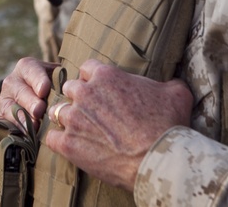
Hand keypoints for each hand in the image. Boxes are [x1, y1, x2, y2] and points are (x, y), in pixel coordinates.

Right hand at [0, 57, 59, 128]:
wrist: (40, 99)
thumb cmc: (54, 86)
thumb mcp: (58, 76)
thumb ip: (64, 79)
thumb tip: (81, 80)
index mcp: (27, 67)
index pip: (31, 70)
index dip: (38, 80)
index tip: (44, 90)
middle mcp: (12, 82)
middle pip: (20, 92)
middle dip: (30, 102)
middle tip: (39, 111)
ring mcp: (4, 99)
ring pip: (9, 109)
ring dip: (19, 119)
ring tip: (30, 128)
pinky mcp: (0, 117)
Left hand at [44, 59, 192, 190]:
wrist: (160, 158)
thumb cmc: (169, 124)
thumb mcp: (176, 92)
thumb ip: (167, 82)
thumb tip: (171, 83)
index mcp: (106, 75)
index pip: (87, 68)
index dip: (93, 80)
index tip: (100, 92)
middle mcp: (85, 92)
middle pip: (70, 88)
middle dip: (78, 98)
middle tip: (91, 113)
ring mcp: (74, 118)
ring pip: (58, 111)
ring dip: (67, 119)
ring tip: (81, 131)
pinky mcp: (68, 143)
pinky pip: (51, 137)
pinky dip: (59, 141)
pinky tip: (71, 146)